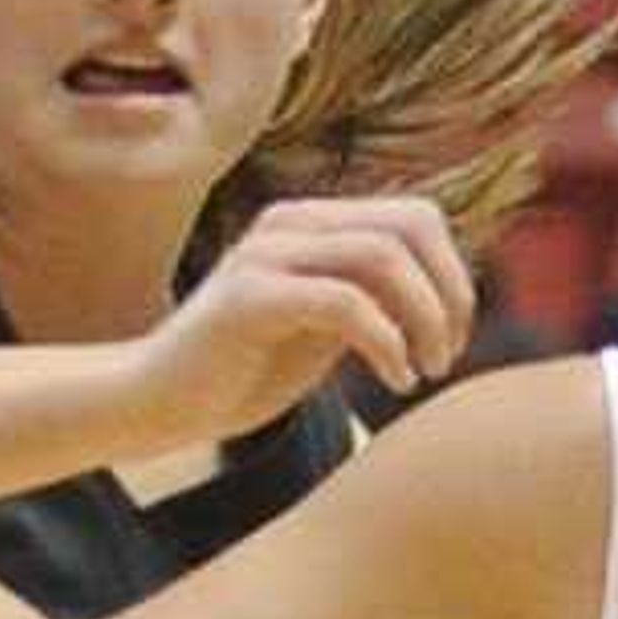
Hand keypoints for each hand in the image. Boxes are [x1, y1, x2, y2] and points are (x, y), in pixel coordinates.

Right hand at [135, 191, 476, 436]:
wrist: (162, 401)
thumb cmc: (248, 370)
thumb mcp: (328, 327)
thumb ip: (375, 299)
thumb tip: (450, 294)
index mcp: (314, 224)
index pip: (417, 217)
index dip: (454, 276)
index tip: (453, 339)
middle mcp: (292, 223)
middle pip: (410, 226)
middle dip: (449, 295)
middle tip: (444, 358)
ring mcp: (268, 253)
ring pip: (382, 257)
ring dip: (423, 319)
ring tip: (422, 371)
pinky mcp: (250, 296)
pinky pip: (344, 302)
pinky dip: (386, 342)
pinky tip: (393, 380)